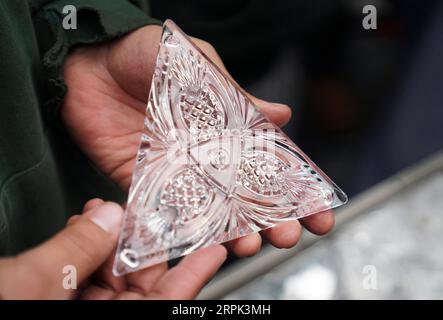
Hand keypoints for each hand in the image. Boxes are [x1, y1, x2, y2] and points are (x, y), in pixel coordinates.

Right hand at [0, 199, 226, 298]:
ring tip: (105, 214)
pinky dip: (82, 253)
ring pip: (108, 279)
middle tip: (145, 215)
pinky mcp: (54, 301)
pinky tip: (82, 227)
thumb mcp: (31, 286)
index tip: (215, 246)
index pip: (167, 305)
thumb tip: (108, 215)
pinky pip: (80, 278)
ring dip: (107, 244)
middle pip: (139, 287)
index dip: (193, 274)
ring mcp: (77, 311)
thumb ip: (74, 251)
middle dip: (139, 248)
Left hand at [62, 25, 333, 257]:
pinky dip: (186, 231)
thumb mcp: (197, 64)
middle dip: (272, 219)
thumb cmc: (144, 55)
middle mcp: (209, 154)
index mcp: (228, 126)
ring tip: (250, 246)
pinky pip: (169, 212)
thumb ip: (235, 94)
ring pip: (216, 210)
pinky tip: (204, 245)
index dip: (297, 188)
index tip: (320, 211)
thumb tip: (282, 115)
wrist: (89, 65)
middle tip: (287, 237)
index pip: (271, 162)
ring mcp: (180, 172)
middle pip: (248, 195)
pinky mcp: (147, 183)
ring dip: (235, 232)